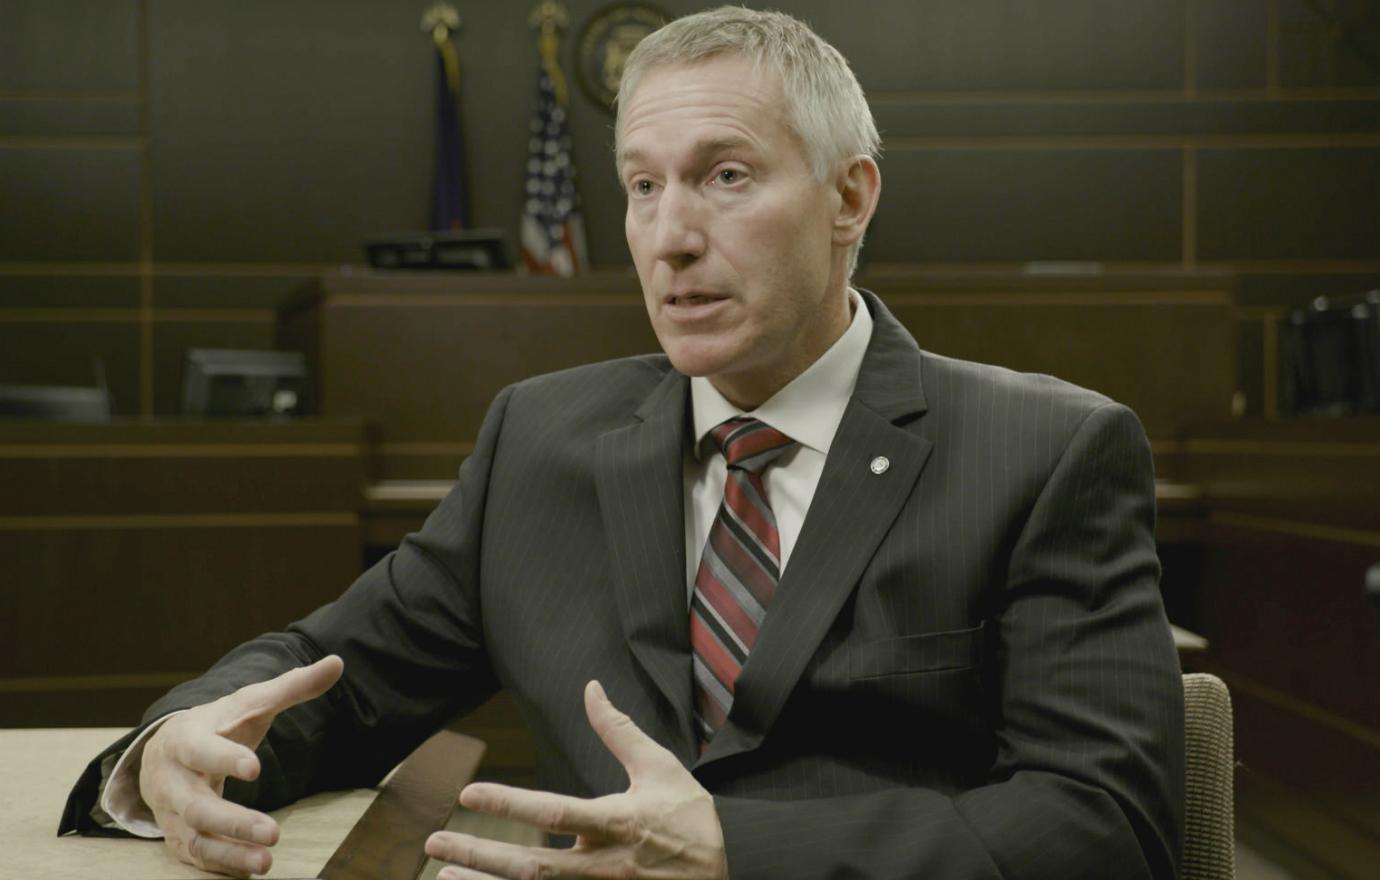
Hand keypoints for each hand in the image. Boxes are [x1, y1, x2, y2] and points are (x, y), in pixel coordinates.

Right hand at [137, 655, 343, 876]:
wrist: (163, 753)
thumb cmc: (217, 724)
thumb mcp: (248, 703)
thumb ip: (292, 687)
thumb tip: (338, 662)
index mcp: (186, 740)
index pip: (202, 750)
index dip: (225, 759)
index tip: (255, 767)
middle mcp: (172, 781)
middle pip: (196, 806)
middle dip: (233, 821)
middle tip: (274, 832)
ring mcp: (171, 815)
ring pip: (195, 840)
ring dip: (230, 853)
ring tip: (267, 862)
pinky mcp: (178, 840)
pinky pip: (196, 859)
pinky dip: (222, 867)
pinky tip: (251, 870)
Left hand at [426, 680, 727, 879]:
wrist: (732, 869)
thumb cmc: (691, 816)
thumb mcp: (660, 766)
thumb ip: (618, 730)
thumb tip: (591, 689)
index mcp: (618, 821)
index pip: (554, 811)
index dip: (509, 803)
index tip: (468, 792)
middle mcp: (605, 864)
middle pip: (533, 866)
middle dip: (480, 854)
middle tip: (436, 842)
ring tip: (445, 876)